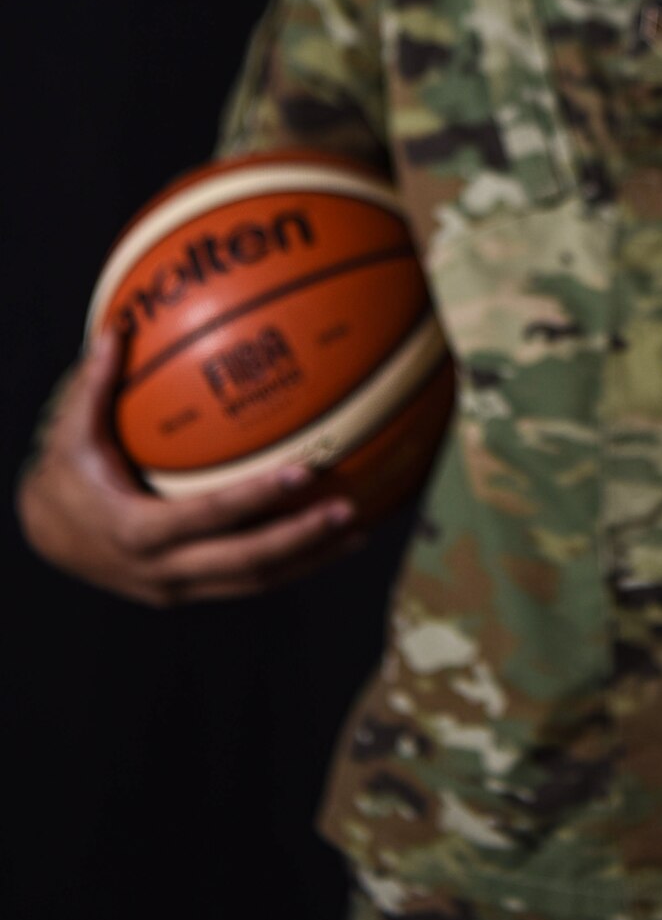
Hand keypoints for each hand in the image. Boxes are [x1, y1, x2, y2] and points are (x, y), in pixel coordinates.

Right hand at [16, 325, 364, 606]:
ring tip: (358, 530)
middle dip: (300, 539)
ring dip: (309, 559)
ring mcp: (178, 588)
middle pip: (244, 563)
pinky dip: (293, 565)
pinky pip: (249, 582)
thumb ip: (94, 387)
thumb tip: (116, 328)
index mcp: (136, 531)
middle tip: (347, 508)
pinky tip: (330, 541)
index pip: (207, 516)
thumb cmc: (65, 474)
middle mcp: (161, 570)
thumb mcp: (70, 434)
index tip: (302, 471)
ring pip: (255, 582)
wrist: (46, 537)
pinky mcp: (190, 591)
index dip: (255, 498)